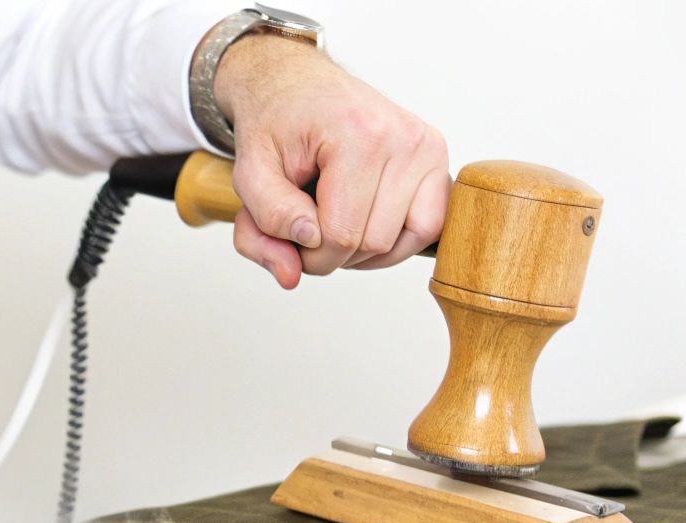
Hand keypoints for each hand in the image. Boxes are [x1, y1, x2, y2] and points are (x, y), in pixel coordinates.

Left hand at [212, 33, 449, 287]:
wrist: (296, 84)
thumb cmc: (274, 124)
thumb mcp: (249, 175)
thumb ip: (263, 229)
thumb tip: (292, 275)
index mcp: (359, 135)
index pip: (340, 236)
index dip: (306, 253)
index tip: (286, 233)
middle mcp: (404, 138)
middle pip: (373, 244)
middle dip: (331, 252)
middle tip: (305, 220)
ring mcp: (427, 147)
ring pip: (405, 242)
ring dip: (363, 249)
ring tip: (332, 218)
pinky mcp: (436, 158)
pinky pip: (428, 226)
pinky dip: (394, 239)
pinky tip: (363, 222)